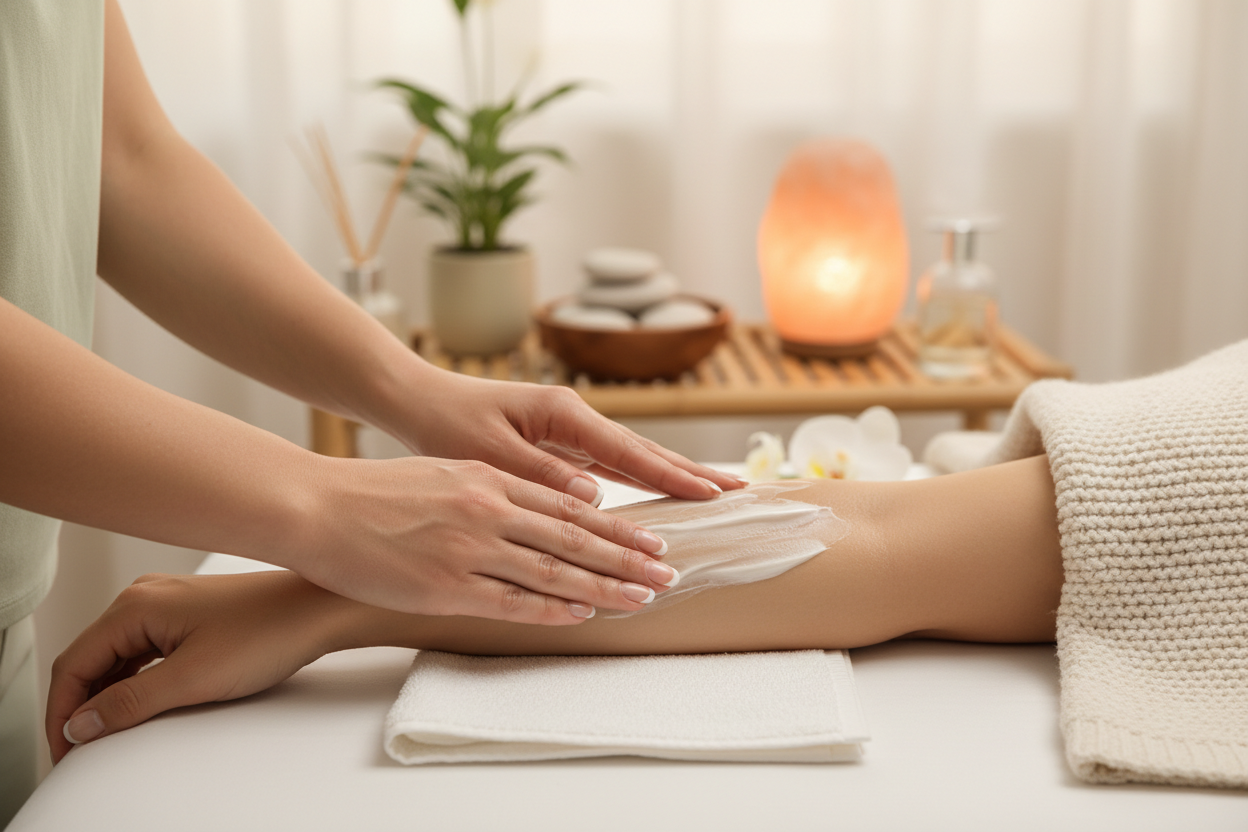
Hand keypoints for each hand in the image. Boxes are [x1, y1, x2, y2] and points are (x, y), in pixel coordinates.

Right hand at [48, 571, 344, 763]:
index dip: (61, 712)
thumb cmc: (269, 632)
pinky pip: (143, 649)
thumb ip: (131, 702)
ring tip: (106, 732)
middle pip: (90, 658)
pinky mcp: (188, 612)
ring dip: (106, 693)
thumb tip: (83, 723)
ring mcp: (167, 602)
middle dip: (79, 705)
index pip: (73, 664)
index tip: (65, 750)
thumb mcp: (193, 678)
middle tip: (79, 750)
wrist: (319, 609)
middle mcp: (144, 597)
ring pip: (116, 655)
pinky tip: (138, 703)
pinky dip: (132, 679)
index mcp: (136, 606)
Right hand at [283, 455, 677, 622]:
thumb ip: (494, 488)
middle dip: (628, 557)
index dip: (616, 526)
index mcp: (489, 479)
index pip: (569, 506)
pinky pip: (512, 601)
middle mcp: (489, 509)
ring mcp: (470, 549)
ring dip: (604, 585)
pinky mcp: (446, 586)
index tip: (652, 538)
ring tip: (643, 596)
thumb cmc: (377, 492)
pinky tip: (583, 613)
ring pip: (554, 569)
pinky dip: (552, 608)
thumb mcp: (445, 473)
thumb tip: (541, 506)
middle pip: (574, 537)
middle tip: (668, 571)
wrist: (319, 507)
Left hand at [382, 370, 744, 502]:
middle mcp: (573, 418)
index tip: (712, 491)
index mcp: (562, 414)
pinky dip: (638, 478)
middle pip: (643, 450)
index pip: (629, 451)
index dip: (672, 475)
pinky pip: (608, 465)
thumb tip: (594, 495)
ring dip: (671, 475)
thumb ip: (542, 474)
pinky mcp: (557, 444)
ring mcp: (568, 430)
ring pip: (630, 457)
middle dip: (690, 471)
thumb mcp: (488, 452)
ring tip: (712, 491)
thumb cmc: (446, 424)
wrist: (416, 401)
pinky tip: (658, 491)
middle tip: (737, 490)